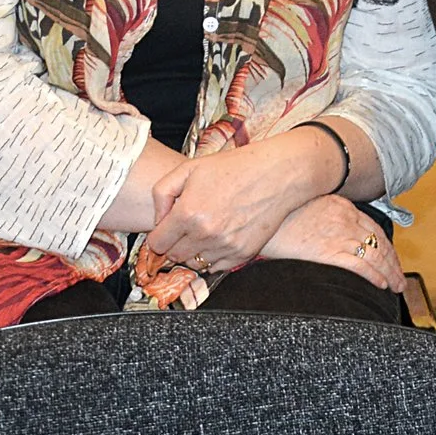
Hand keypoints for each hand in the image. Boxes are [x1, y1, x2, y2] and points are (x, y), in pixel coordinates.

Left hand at [143, 134, 337, 274]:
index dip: (158, 235)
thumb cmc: (236, 167)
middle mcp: (205, 234)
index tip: (165, 230)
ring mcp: (225, 246)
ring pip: (194, 263)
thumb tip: (157, 219)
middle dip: (176, 243)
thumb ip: (162, 193)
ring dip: (194, 251)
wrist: (278, 174)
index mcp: (188, 213)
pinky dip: (213, 257)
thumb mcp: (191, 168)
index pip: (157, 243)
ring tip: (206, 230)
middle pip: (174, 256)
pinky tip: (220, 237)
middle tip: (187, 228)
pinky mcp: (243, 253)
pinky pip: (215, 267)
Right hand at [256, 195, 405, 292]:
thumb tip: (330, 232)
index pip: (375, 229)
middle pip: (380, 243)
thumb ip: (326, 216)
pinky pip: (360, 265)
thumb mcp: (309, 205)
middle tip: (400, 278)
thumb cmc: (281, 212)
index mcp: (344, 207)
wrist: (265, 213)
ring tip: (396, 286)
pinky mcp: (328, 252)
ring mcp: (339, 236)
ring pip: (376, 255)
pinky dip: (374, 276)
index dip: (387, 246)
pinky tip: (381, 284)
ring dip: (390, 273)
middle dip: (393, 263)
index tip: (392, 259)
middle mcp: (347, 220)